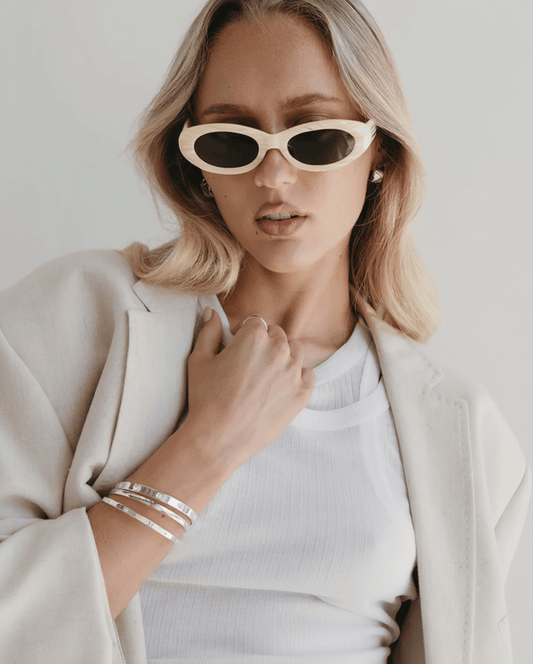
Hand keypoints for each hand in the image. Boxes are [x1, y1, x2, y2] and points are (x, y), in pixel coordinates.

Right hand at [184, 308, 315, 468]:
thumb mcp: (199, 360)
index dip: (244, 335)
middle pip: (277, 335)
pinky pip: (308, 375)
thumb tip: (212, 312)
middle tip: (249, 366)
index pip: (256, 323)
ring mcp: (293, 372)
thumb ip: (209, 331)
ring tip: (265, 375)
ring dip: (283, 357)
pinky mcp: (302, 394)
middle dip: (265, 345)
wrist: (219, 438)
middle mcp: (279, 349)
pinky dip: (297, 378)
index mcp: (254, 336)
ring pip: (295, 351)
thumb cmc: (205, 398)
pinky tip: (280, 387)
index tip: (237, 350)